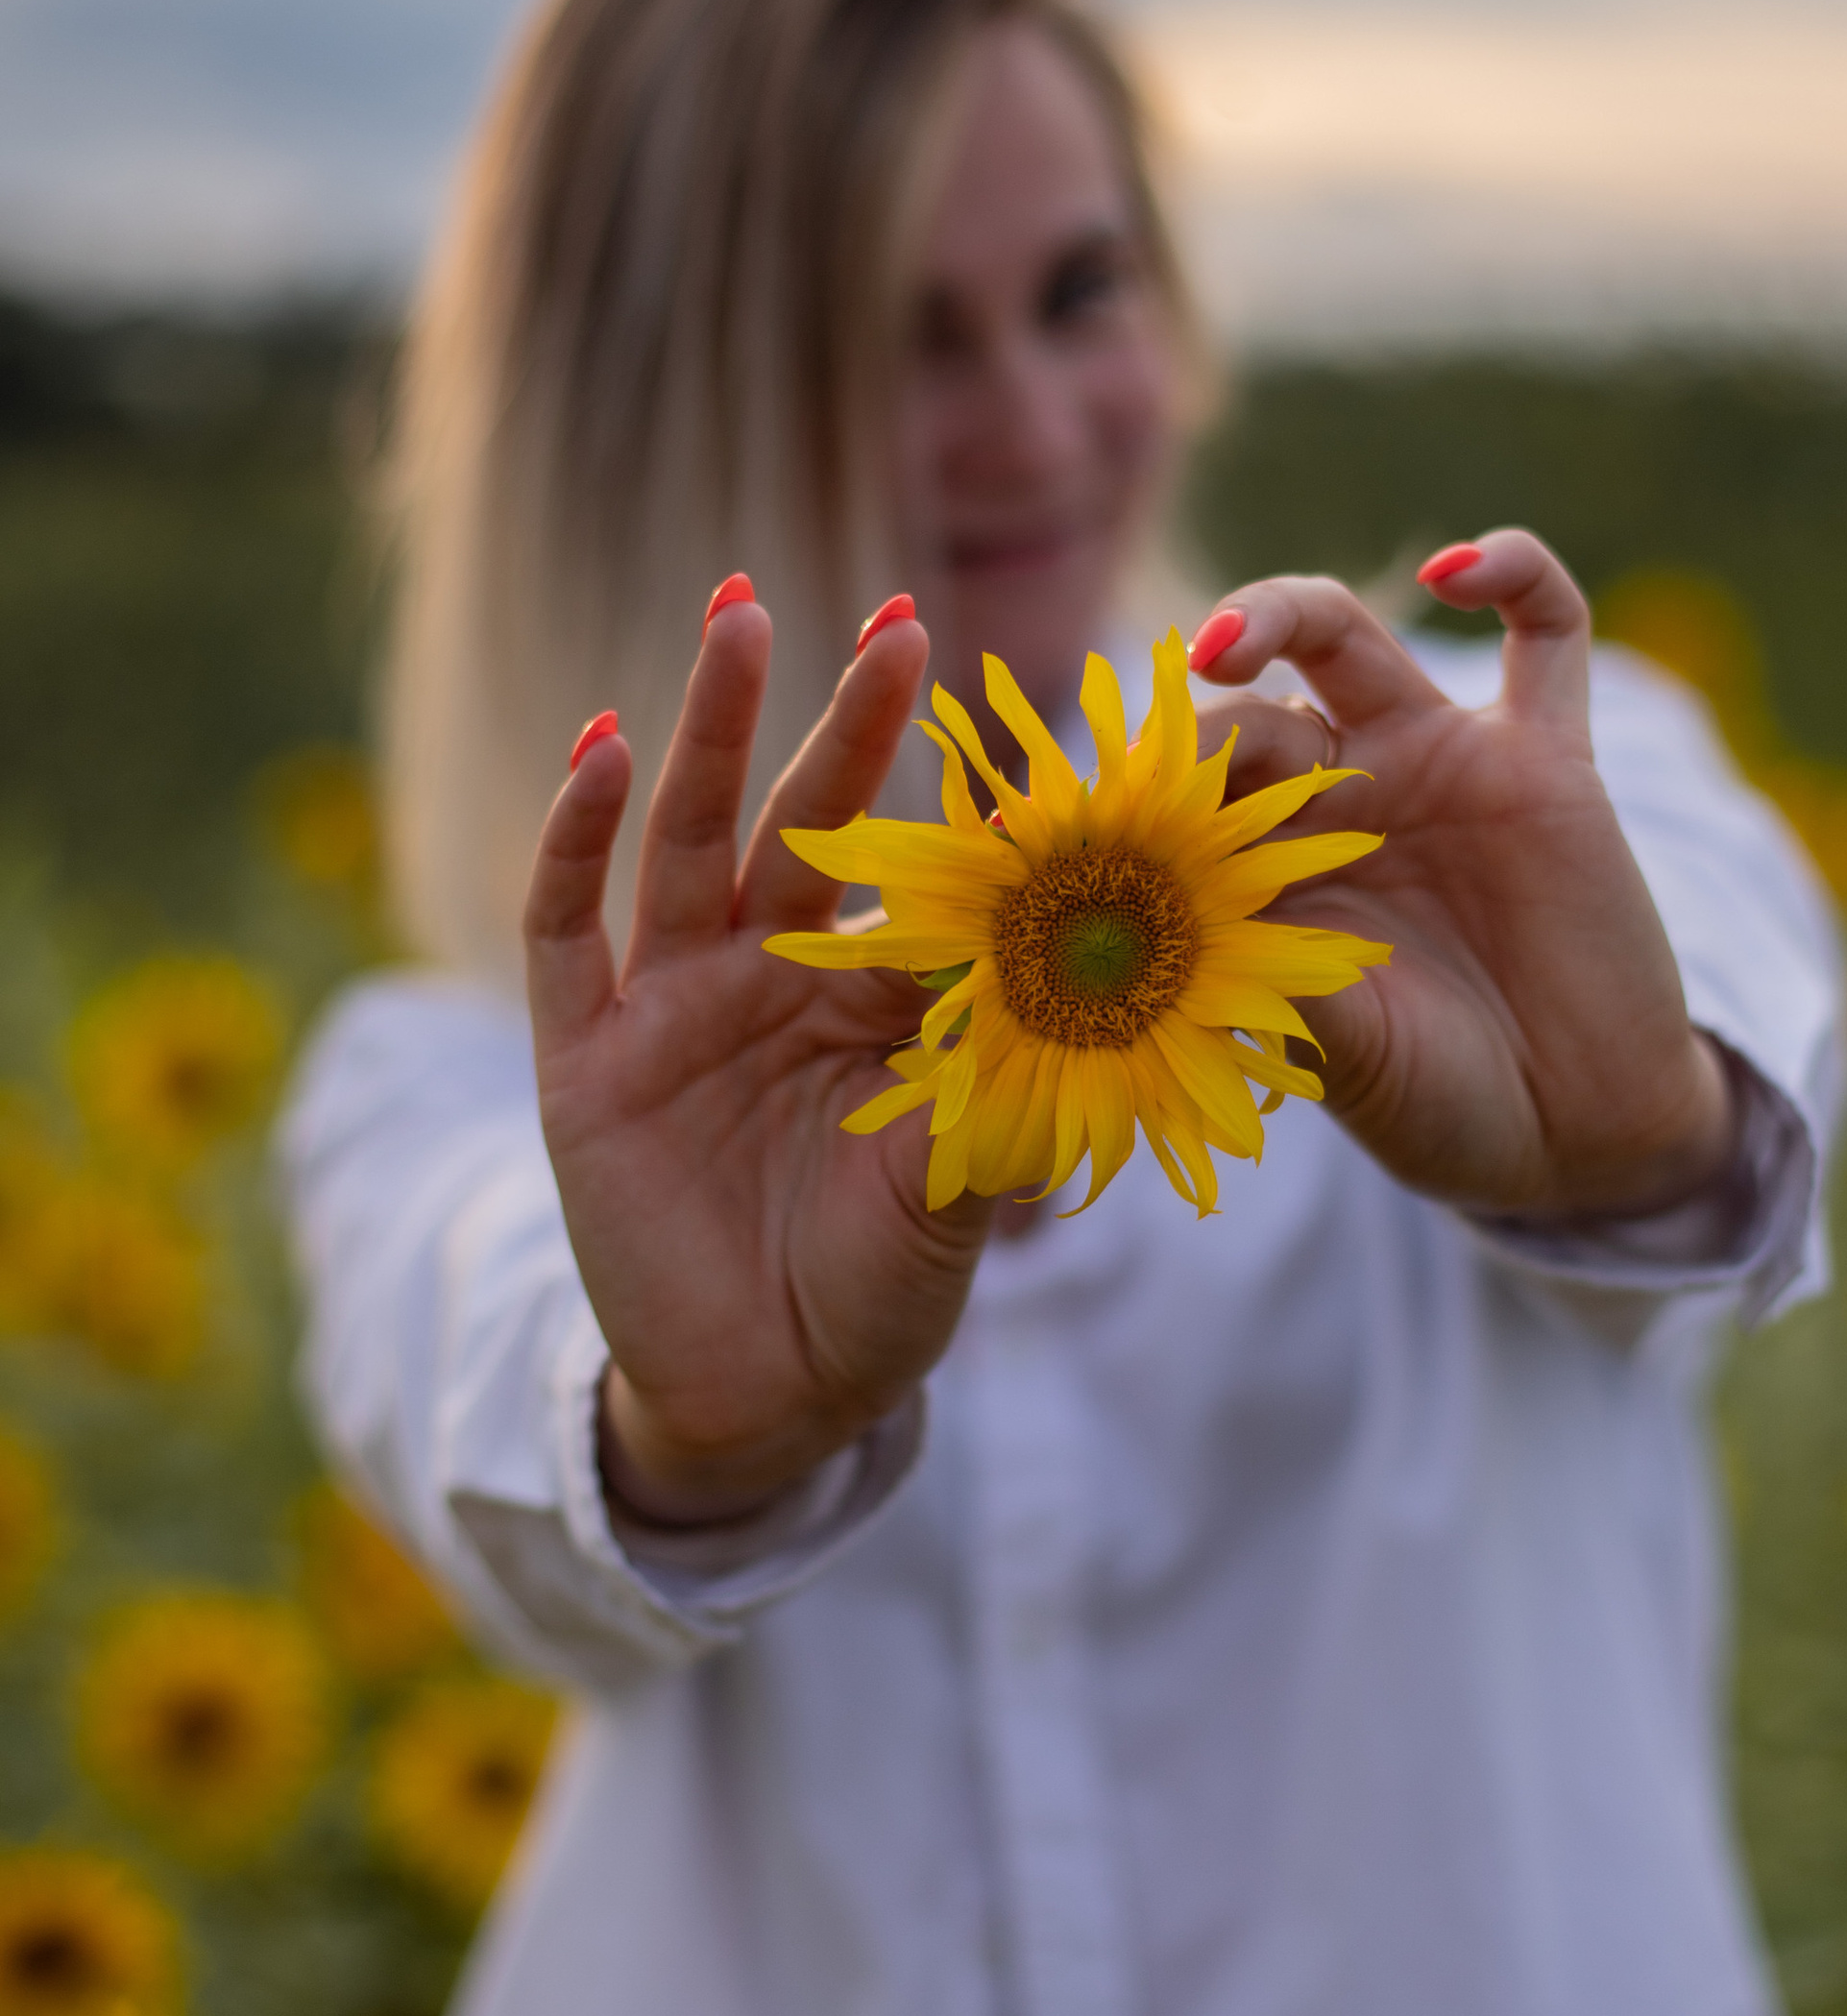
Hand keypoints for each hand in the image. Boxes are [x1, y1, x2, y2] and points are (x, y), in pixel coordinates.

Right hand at [523, 599, 994, 1525]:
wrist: (771, 1401)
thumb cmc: (883, 1291)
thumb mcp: (966, 1183)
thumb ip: (1013, 1081)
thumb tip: (1113, 986)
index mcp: (871, 996)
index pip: (914, 866)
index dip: (955, 786)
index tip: (1017, 697)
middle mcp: (770, 976)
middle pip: (806, 815)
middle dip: (844, 713)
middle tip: (895, 614)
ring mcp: (671, 1006)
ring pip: (690, 833)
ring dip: (714, 726)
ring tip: (743, 615)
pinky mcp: (584, 1055)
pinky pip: (565, 926)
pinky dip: (572, 835)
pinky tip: (597, 749)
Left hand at [1187, 532, 1733, 1219]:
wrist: (1577, 1137)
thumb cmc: (1440, 1104)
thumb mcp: (1338, 1057)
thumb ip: (1268, 985)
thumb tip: (1164, 948)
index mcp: (1271, 868)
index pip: (1184, 790)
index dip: (1131, 791)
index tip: (1067, 824)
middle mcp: (1343, 796)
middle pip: (1247, 705)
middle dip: (1201, 728)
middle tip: (1172, 770)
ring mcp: (1440, 763)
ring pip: (1345, 635)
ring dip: (1281, 611)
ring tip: (1230, 639)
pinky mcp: (1546, 758)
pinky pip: (1547, 633)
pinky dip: (1515, 574)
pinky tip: (1457, 567)